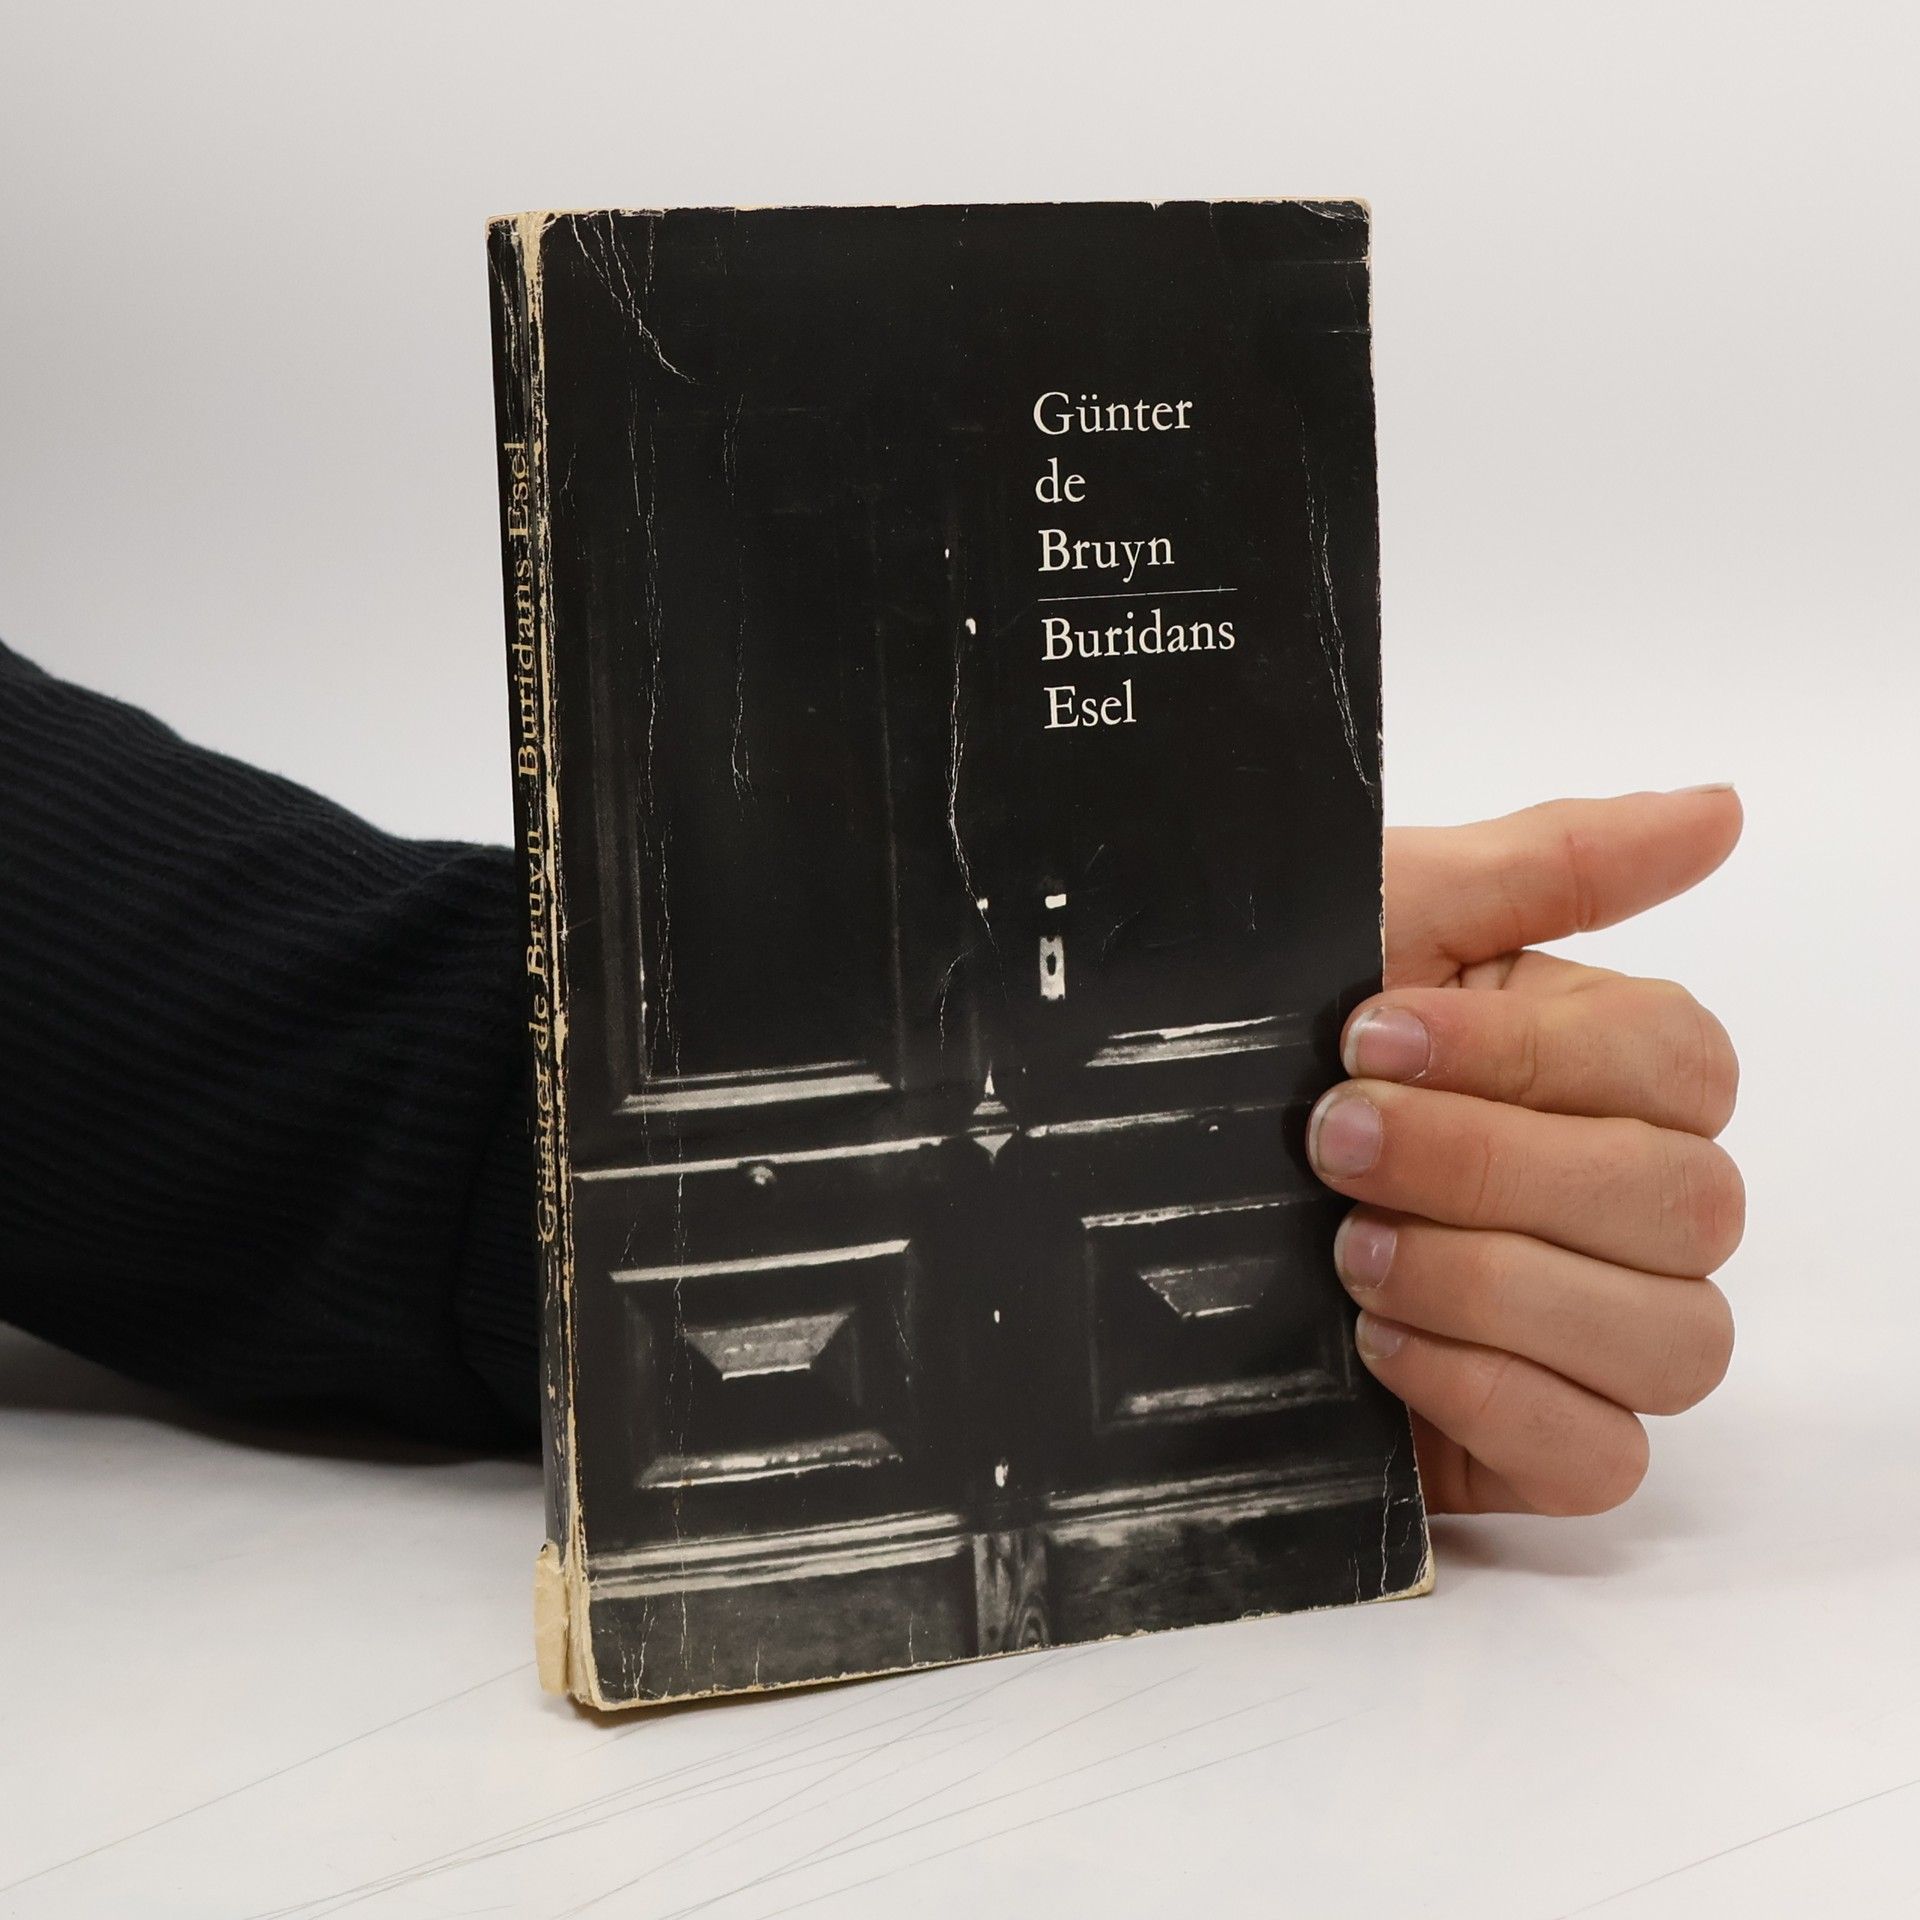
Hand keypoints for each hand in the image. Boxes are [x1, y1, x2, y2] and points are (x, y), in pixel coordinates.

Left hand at [1308, 789, 1744, 1514]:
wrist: (1102, 1178)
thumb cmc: (1246, 1033)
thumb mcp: (1373, 921)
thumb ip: (1548, 866)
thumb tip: (1718, 808)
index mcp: (1590, 1067)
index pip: (1680, 1064)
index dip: (1533, 1056)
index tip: (1371, 1033)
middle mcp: (1616, 1197)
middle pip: (1686, 1202)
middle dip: (1493, 1168)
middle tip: (1335, 1143)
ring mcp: (1587, 1328)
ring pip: (1674, 1338)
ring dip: (1497, 1287)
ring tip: (1350, 1252)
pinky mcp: (1533, 1443)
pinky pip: (1605, 1457)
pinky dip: (1497, 1400)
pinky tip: (1381, 1347)